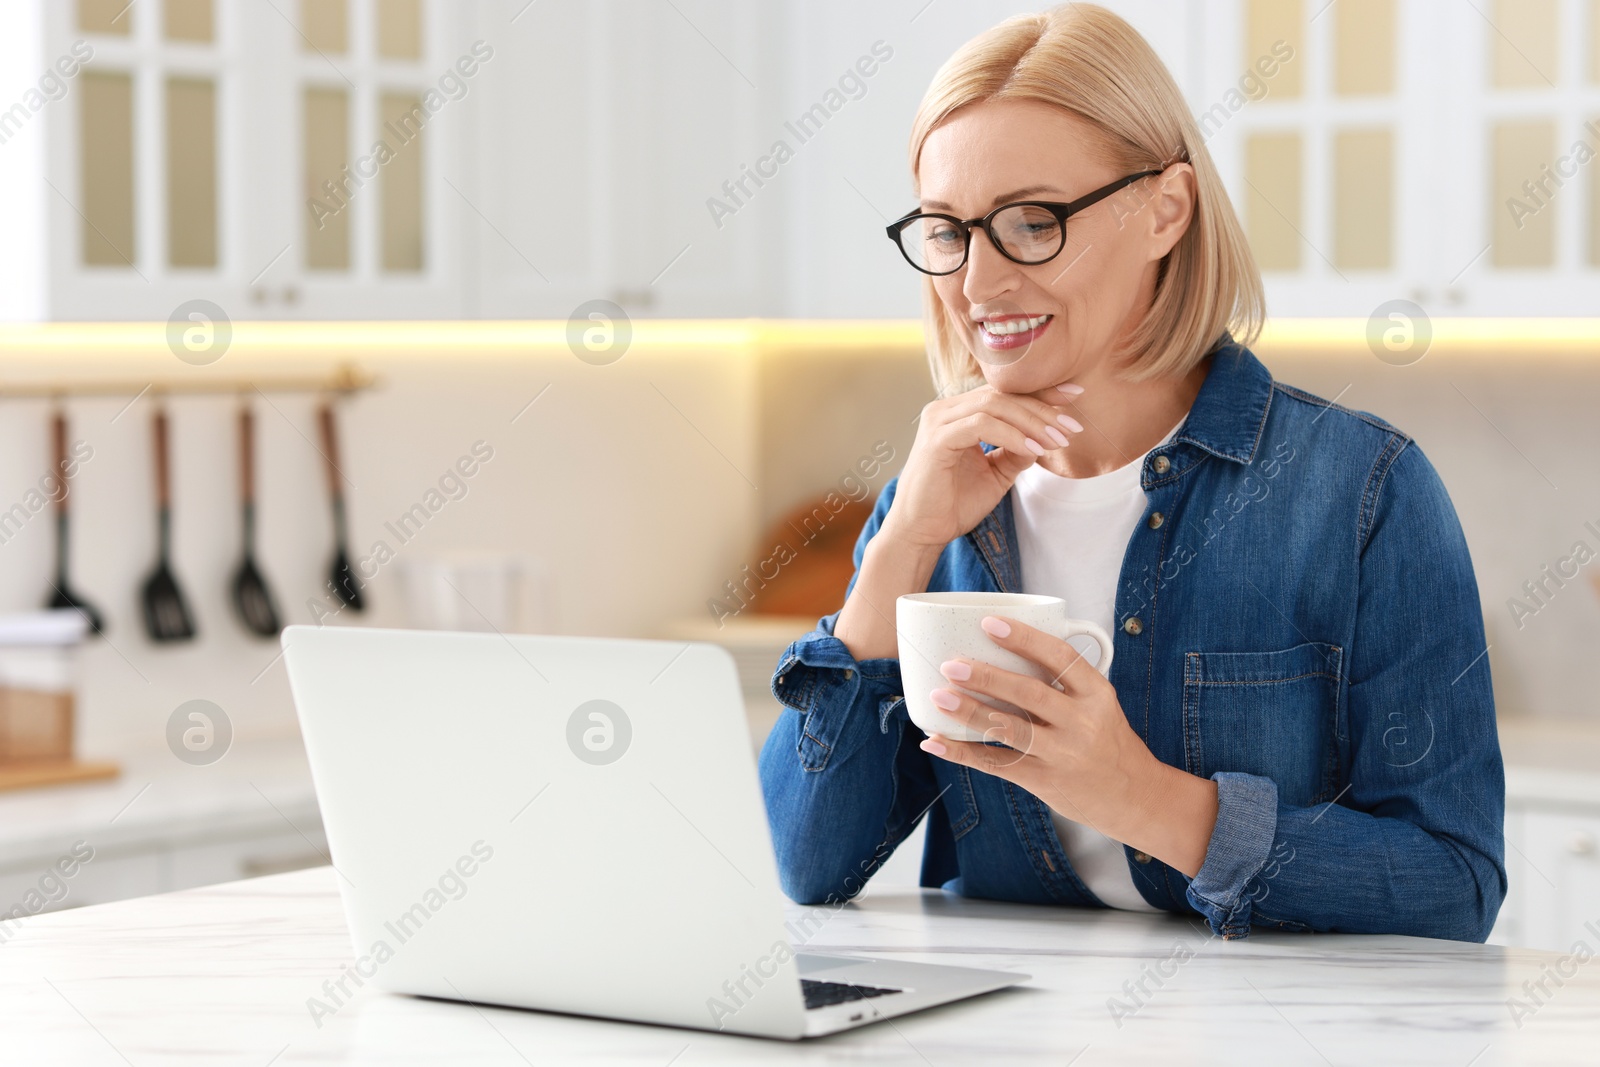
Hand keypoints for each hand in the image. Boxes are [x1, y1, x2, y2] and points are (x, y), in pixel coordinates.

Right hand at [879, 384, 1084, 549]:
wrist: (921, 533)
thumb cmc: (952, 505)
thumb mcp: (996, 475)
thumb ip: (1017, 452)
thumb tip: (1045, 437)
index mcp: (958, 413)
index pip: (1004, 393)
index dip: (1041, 392)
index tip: (1075, 396)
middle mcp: (946, 410)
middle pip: (1002, 395)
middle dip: (1043, 409)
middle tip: (1073, 427)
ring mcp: (939, 421)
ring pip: (994, 405)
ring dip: (1032, 422)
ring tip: (1057, 441)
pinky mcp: (937, 439)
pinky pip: (982, 426)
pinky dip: (1012, 436)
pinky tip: (1033, 451)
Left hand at [917, 615, 1218, 876]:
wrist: (1135, 797)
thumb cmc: (1108, 740)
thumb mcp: (1100, 703)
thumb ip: (1063, 682)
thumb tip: (1005, 650)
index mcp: (1097, 694)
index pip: (1060, 658)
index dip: (1024, 638)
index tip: (989, 623)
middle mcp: (1081, 723)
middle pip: (1029, 693)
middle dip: (987, 677)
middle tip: (951, 664)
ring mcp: (1062, 754)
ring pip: (1009, 729)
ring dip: (970, 713)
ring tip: (939, 697)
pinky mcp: (1044, 781)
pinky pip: (996, 764)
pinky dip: (962, 752)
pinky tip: (935, 741)